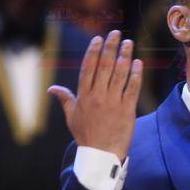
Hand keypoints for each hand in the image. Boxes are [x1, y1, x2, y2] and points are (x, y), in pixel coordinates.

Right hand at [48, 30, 142, 161]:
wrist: (101, 155)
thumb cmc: (86, 136)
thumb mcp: (71, 117)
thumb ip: (64, 99)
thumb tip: (51, 89)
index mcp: (83, 96)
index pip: (88, 68)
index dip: (93, 51)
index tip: (98, 38)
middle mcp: (97, 96)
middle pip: (104, 66)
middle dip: (110, 47)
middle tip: (116, 33)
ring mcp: (113, 102)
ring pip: (119, 74)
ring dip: (125, 56)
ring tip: (129, 43)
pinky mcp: (127, 110)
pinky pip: (132, 88)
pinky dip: (135, 75)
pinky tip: (138, 63)